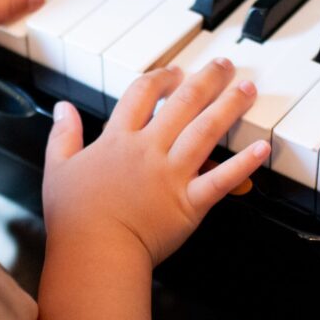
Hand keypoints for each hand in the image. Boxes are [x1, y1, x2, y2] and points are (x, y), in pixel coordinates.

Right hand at [41, 59, 269, 266]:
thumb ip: (63, 134)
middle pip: (183, 103)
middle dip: (206, 80)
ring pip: (206, 131)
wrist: (94, 253)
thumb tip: (63, 107)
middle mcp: (148, 150)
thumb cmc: (74, 217)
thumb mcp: (58, 167)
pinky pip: (221, 179)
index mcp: (118, 140)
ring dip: (229, 107)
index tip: (175, 72)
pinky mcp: (189, 203)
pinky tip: (261, 147)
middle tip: (224, 66)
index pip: (142, 95)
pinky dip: (244, 164)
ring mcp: (171, 175)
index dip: (161, 78)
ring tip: (247, 90)